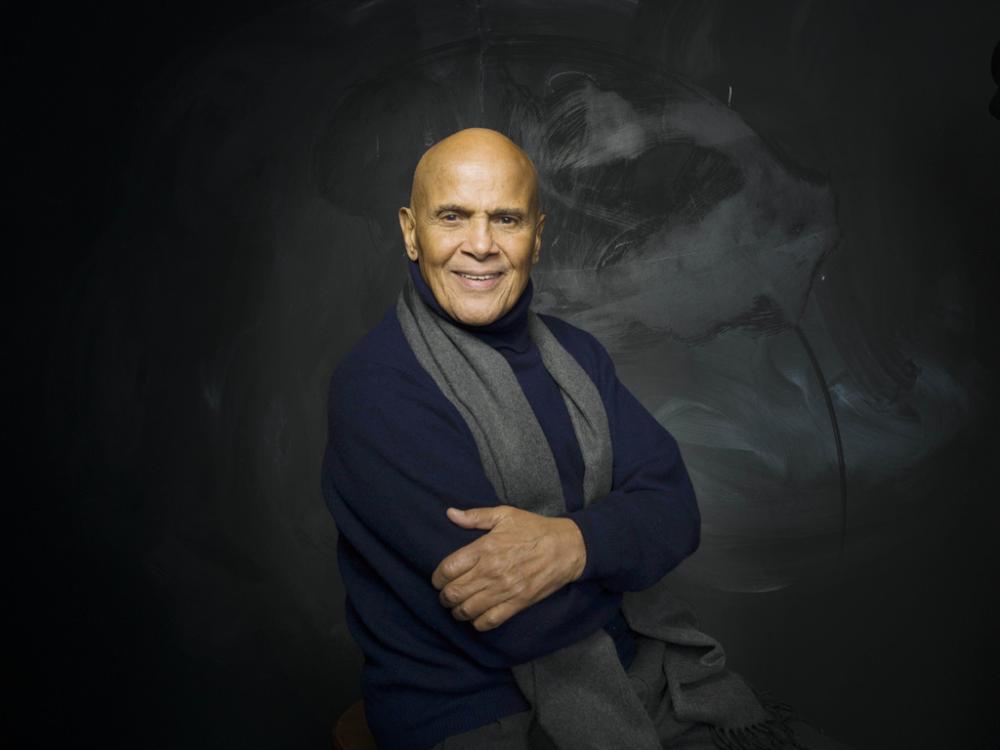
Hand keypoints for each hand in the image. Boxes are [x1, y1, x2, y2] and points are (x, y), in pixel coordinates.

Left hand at [431, 505, 586, 631]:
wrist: (566, 547)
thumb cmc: (534, 529)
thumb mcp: (505, 514)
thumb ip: (475, 516)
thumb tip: (450, 514)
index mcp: (485, 548)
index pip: (448, 569)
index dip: (437, 578)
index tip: (438, 580)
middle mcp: (491, 571)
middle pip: (454, 592)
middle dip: (445, 596)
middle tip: (446, 595)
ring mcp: (504, 590)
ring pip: (468, 609)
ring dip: (457, 611)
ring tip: (458, 607)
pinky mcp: (517, 603)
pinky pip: (489, 621)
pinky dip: (477, 623)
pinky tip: (476, 617)